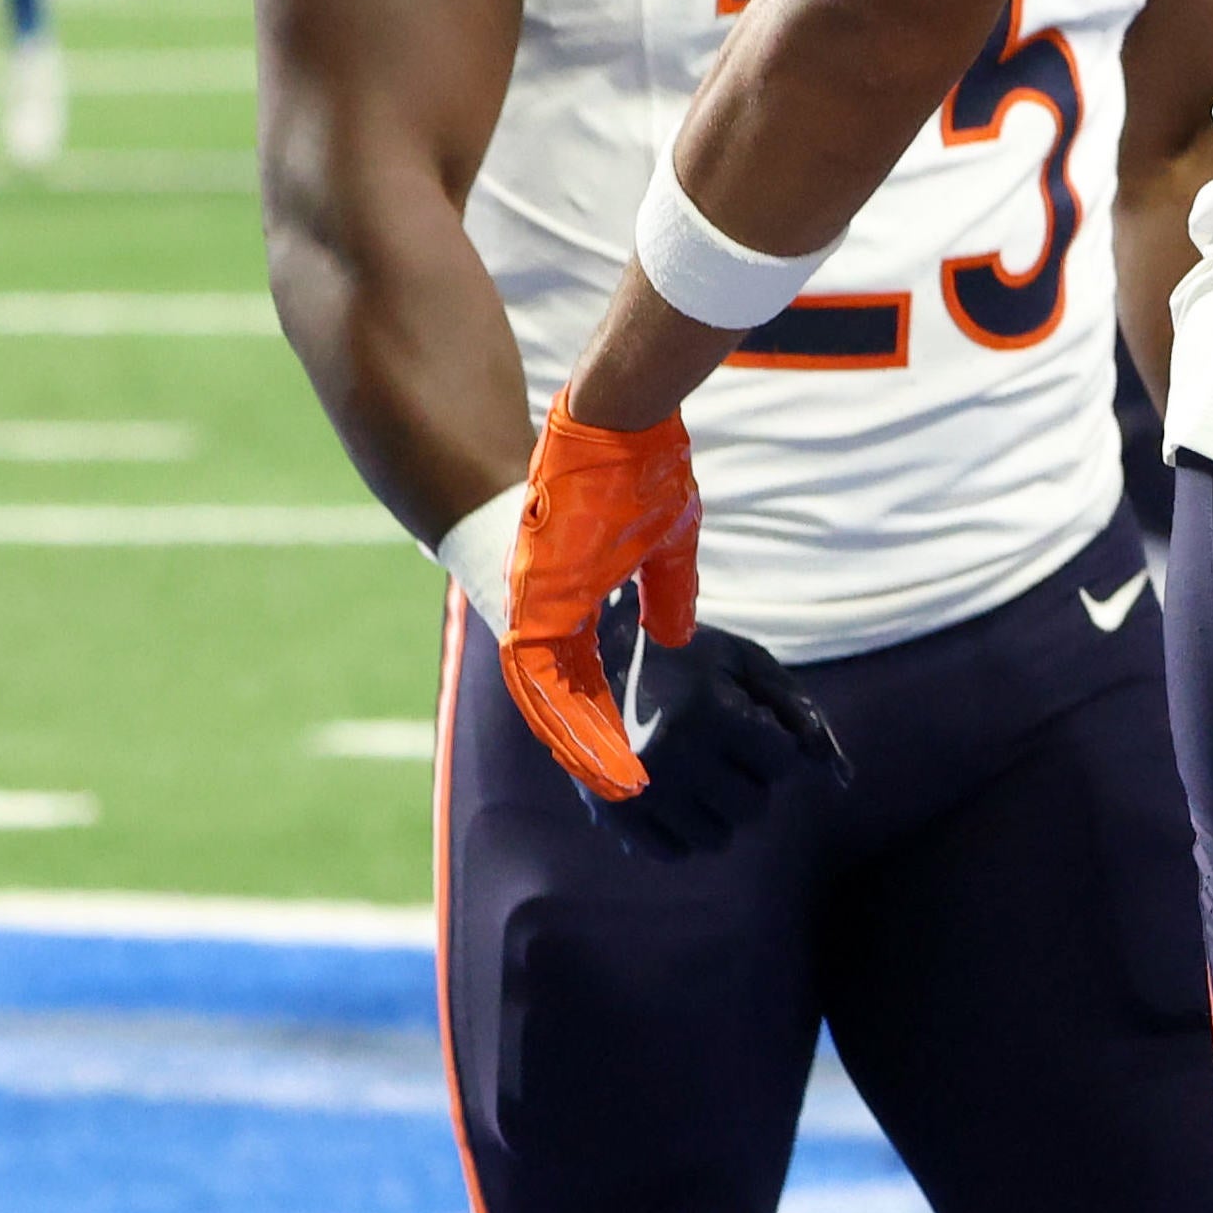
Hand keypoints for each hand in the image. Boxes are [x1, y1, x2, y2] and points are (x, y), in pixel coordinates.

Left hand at [494, 403, 700, 799]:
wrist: (615, 422)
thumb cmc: (642, 469)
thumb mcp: (667, 544)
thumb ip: (668, 595)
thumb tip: (677, 640)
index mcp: (574, 593)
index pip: (583, 670)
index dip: (604, 713)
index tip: (631, 752)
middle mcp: (546, 606)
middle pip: (561, 694)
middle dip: (591, 744)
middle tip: (622, 789)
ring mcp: (535, 607)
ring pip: (548, 699)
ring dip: (581, 747)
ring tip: (617, 790)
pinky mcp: (534, 605)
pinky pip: (543, 687)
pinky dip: (571, 728)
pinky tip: (601, 762)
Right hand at [595, 622, 850, 863]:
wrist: (582, 655)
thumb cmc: (680, 656)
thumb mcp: (745, 663)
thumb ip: (800, 713)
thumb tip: (842, 780)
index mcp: (710, 710)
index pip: (783, 763)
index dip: (771, 743)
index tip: (744, 722)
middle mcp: (673, 754)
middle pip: (753, 807)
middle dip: (748, 780)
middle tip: (719, 750)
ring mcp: (638, 788)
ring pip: (717, 838)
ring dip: (718, 811)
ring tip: (696, 774)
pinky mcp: (610, 809)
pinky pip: (671, 853)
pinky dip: (680, 832)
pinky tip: (671, 796)